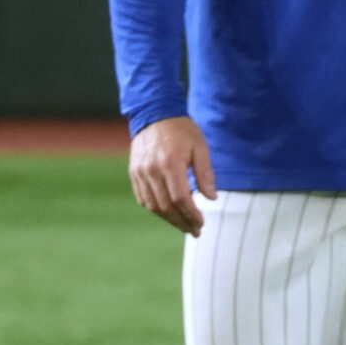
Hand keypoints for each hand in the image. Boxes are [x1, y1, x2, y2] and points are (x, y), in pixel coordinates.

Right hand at [129, 116, 216, 234]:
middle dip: (182, 222)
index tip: (201, 223)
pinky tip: (168, 214)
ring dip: (169, 219)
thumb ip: (205, 173)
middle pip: (166, 206)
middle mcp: (151, 170)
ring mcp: (140, 172)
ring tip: (184, 226)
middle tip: (195, 231)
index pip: (180, 198)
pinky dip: (156, 209)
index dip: (191, 214)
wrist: (154, 113)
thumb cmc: (181, 130)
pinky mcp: (134, 172)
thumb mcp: (200, 147)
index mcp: (169, 163)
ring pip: (153, 205)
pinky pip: (143, 198)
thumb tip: (211, 198)